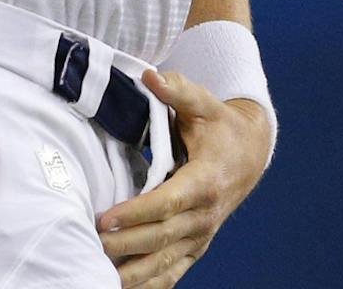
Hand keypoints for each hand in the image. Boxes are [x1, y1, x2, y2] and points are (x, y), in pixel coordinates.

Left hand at [96, 69, 268, 288]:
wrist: (250, 153)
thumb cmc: (220, 126)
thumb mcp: (203, 103)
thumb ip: (177, 90)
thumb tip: (150, 75)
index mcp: (206, 180)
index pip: (167, 203)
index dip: (136, 213)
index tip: (106, 219)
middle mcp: (205, 214)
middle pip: (161, 237)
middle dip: (125, 244)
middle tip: (92, 242)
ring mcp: (201, 235)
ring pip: (165, 262)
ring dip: (133, 272)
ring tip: (99, 273)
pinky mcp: (196, 246)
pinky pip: (172, 272)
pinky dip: (150, 284)